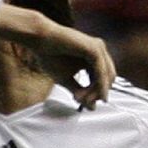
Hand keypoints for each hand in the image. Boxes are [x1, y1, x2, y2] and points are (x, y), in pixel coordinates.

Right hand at [0, 6, 114, 107]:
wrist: (39, 39)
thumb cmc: (49, 56)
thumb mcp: (67, 79)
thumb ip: (80, 92)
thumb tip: (93, 107)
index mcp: (95, 57)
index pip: (104, 80)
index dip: (95, 94)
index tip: (81, 101)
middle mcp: (100, 51)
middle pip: (108, 80)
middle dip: (96, 94)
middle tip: (82, 102)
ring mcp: (99, 48)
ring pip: (107, 78)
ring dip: (96, 92)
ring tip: (80, 98)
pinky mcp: (95, 49)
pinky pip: (102, 72)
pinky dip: (98, 86)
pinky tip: (92, 96)